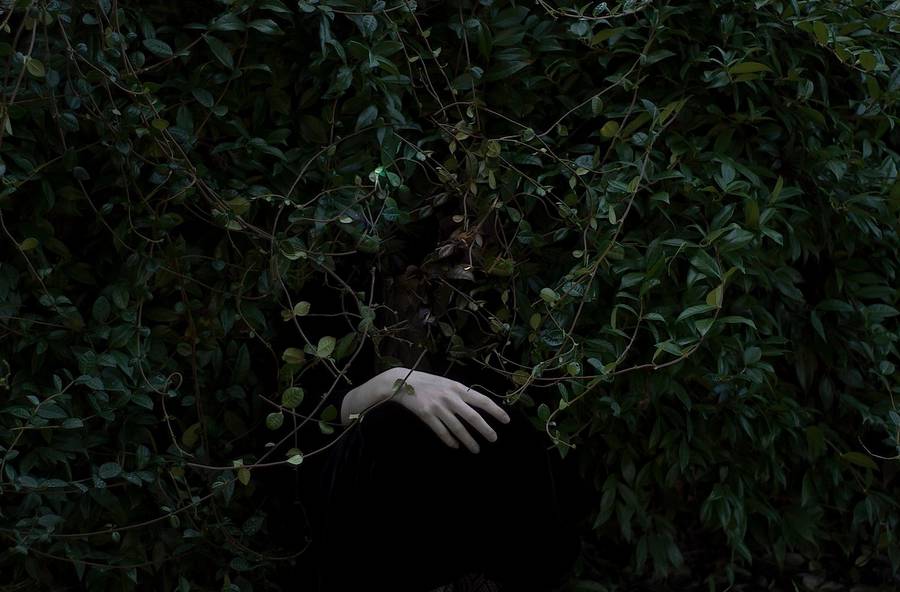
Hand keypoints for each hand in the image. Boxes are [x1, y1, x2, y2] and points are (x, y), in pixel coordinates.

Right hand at [384, 367, 510, 453]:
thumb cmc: (429, 383)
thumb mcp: (448, 383)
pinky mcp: (427, 415)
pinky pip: (441, 431)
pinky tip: (455, 446)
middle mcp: (450, 398)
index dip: (495, 411)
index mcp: (458, 388)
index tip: (506, 420)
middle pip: (472, 417)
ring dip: (468, 441)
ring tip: (476, 449)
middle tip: (494, 439)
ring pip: (458, 428)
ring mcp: (438, 407)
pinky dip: (449, 440)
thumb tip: (477, 407)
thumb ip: (461, 394)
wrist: (403, 382)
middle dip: (485, 430)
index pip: (482, 400)